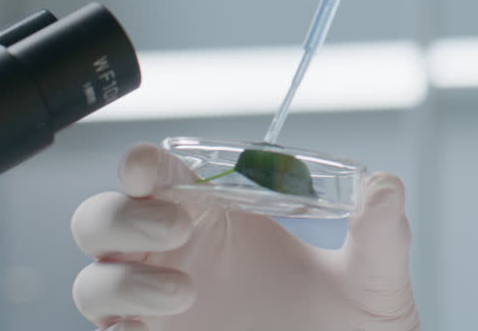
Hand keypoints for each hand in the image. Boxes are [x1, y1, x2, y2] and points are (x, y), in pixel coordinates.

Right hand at [71, 143, 418, 330]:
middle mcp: (177, 257)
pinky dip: (122, 328)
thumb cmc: (353, 326)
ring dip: (120, 279)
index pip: (159, 175)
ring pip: (92, 281)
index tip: (150, 168)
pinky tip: (165, 326)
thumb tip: (386, 186)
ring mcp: (158, 308)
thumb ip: (381, 232)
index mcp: (218, 217)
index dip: (142, 164)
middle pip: (101, 220)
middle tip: (177, 224)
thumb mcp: (375, 276)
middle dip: (120, 214)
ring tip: (185, 293)